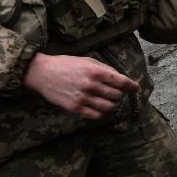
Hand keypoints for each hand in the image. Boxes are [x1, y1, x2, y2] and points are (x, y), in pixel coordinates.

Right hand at [22, 52, 136, 118]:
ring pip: (109, 107)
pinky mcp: (75, 108)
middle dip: (120, 95)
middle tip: (117, 93)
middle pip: (117, 96)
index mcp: (96, 72)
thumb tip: (121, 78)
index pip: (122, 82)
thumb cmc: (66, 64)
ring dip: (113, 105)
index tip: (135, 88)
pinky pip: (96, 116)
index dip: (131, 86)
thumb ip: (105, 69)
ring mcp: (83, 98)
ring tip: (109, 101)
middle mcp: (91, 85)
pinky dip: (102, 113)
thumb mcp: (87, 60)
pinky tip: (100, 108)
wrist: (41, 73)